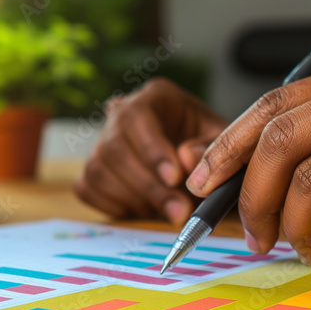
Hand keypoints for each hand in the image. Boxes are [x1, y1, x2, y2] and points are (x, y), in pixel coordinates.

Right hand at [75, 79, 228, 223]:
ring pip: (97, 170)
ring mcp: (102, 142)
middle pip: (114, 148)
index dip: (152, 149)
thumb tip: (186, 158)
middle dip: (148, 185)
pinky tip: (146, 209)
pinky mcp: (93, 169)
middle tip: (180, 212)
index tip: (175, 179)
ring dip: (134, 199)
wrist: (200, 162)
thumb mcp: (223, 142)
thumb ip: (211, 147)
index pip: (137, 116)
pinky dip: (115, 205)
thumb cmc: (213, 146)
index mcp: (156, 97)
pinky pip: (87, 188)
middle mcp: (120, 114)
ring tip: (170, 211)